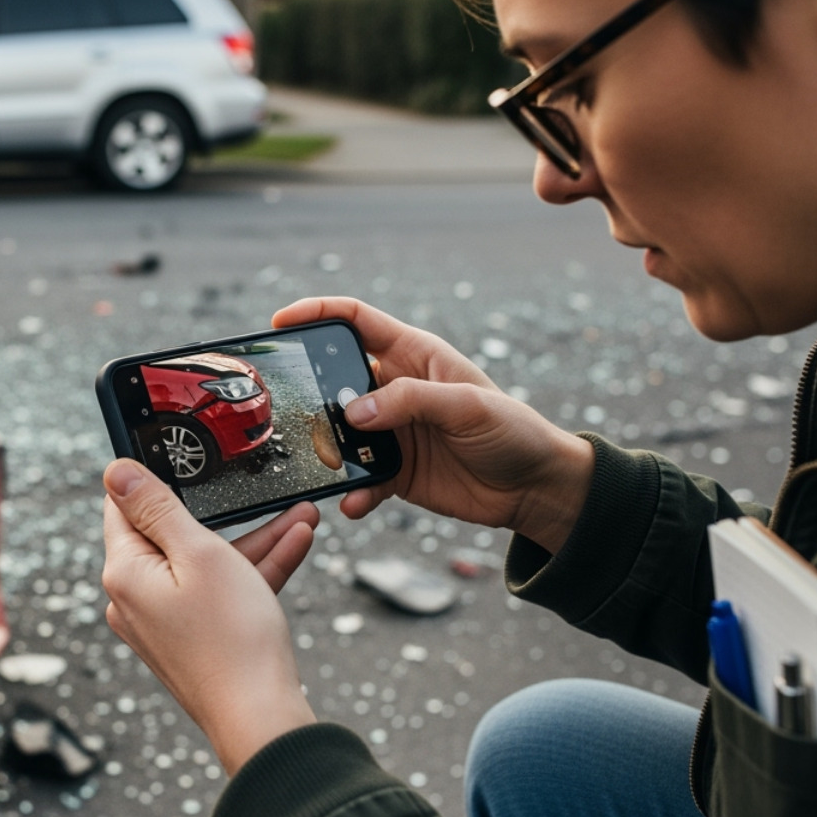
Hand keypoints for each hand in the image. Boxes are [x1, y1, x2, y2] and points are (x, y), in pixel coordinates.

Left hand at [101, 459, 318, 774]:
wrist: (259, 717)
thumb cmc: (232, 637)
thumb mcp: (199, 553)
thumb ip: (156, 507)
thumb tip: (113, 472)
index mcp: (125, 572)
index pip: (124, 507)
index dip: (152, 477)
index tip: (179, 453)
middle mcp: (134, 598)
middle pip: (173, 535)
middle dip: (226, 514)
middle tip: (259, 490)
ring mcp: (163, 622)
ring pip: (206, 564)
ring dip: (253, 540)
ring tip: (301, 517)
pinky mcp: (190, 639)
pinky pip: (218, 593)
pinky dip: (252, 572)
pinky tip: (295, 545)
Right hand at [273, 298, 593, 553]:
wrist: (536, 488)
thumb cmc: (513, 431)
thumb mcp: (468, 406)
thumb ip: (411, 402)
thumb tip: (354, 414)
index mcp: (414, 354)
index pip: (355, 321)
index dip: (317, 314)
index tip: (281, 323)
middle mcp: (396, 389)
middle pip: (337, 379)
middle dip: (311, 391)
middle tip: (290, 407)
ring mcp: (392, 431)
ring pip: (341, 433)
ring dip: (328, 449)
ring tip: (322, 463)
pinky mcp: (395, 472)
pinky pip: (360, 479)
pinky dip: (353, 491)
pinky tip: (354, 502)